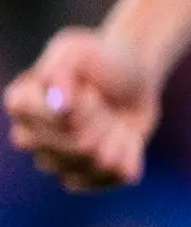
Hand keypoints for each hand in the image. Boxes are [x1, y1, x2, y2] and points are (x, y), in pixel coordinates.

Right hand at [7, 24, 163, 191]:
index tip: (90, 89)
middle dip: (105, 119)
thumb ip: (62, 69)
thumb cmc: (101, 59)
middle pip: (79, 146)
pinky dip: (129, 154)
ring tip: (113, 118)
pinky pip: (112, 177)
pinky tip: (124, 138)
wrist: (132, 78)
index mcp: (20, 105)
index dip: (82, 106)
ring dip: (118, 135)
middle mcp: (30, 138)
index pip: (53, 120)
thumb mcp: (78, 49)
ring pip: (97, 163)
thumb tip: (61, 107)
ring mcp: (56, 162)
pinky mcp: (85, 177)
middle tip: (105, 102)